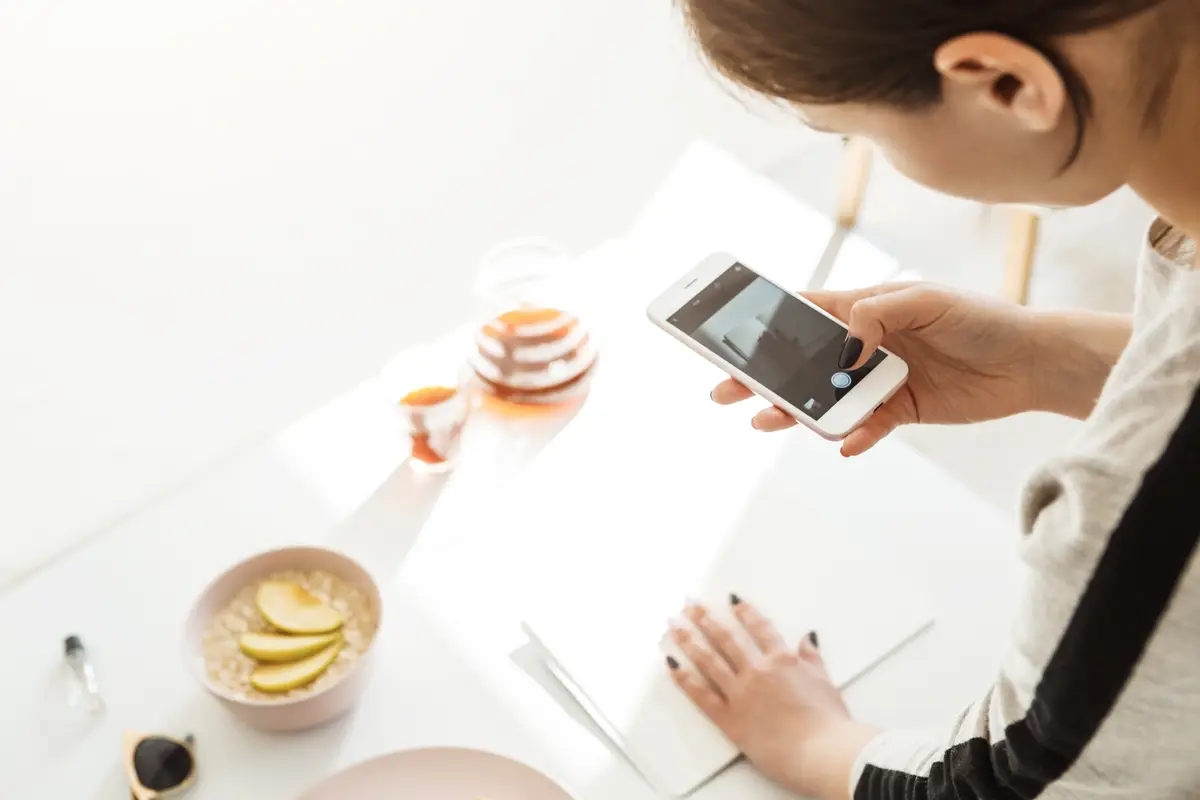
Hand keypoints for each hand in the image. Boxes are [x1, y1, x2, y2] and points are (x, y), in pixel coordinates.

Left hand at [666, 598, 877, 798]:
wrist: (822, 752)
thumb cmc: (829, 722)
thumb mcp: (825, 682)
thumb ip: (812, 658)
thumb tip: (807, 637)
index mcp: (782, 661)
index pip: (760, 629)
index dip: (745, 612)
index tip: (731, 599)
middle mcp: (757, 671)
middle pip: (726, 638)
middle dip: (705, 618)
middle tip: (689, 603)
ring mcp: (741, 693)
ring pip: (709, 660)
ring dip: (688, 640)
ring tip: (673, 625)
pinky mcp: (730, 719)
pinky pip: (702, 695)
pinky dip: (684, 679)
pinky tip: (671, 664)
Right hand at [712, 283, 1038, 455]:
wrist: (1031, 361)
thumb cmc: (980, 317)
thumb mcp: (927, 300)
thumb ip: (878, 314)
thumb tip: (844, 344)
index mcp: (864, 309)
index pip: (802, 312)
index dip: (763, 322)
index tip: (726, 334)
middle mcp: (864, 345)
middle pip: (799, 362)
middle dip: (760, 376)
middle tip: (723, 390)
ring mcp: (878, 380)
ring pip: (823, 398)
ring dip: (795, 410)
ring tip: (768, 420)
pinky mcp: (899, 411)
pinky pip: (865, 427)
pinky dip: (852, 436)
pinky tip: (845, 442)